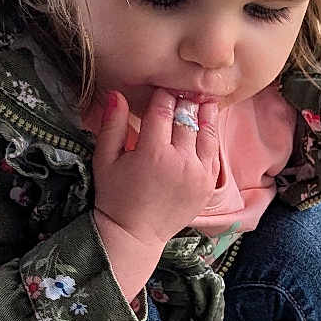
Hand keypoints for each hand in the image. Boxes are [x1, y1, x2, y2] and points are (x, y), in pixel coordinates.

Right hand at [92, 88, 220, 248]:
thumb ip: (112, 126)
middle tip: (185, 89)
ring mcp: (198, 174)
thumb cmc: (115, 196)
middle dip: (185, 101)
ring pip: (207, 134)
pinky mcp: (208, 185)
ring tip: (204, 100)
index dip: (163, 95)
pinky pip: (214, 155)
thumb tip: (117, 94)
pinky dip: (212, 138)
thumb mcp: (105, 160)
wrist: (135, 234)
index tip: (163, 87)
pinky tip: (208, 126)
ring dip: (206, 114)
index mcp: (153, 153)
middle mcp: (180, 161)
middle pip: (188, 118)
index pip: (163, 110)